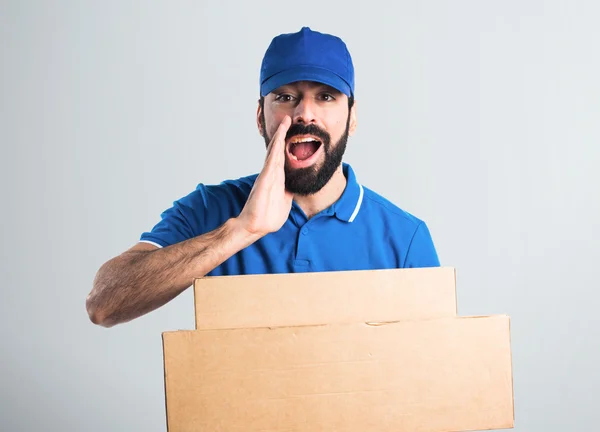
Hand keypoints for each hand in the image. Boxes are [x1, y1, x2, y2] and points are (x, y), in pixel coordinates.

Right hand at [237, 115, 292, 235]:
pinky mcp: (264, 180)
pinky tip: (278, 141)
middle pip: (276, 150)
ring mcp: (267, 176)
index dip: (285, 144)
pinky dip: (274, 150)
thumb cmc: (268, 216)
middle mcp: (271, 174)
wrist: (255, 226)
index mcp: (276, 179)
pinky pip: (271, 162)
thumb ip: (288, 192)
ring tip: (283, 124)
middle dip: (281, 135)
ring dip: (279, 138)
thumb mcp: (284, 201)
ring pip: (273, 153)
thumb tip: (294, 187)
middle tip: (286, 119)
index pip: (281, 158)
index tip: (290, 132)